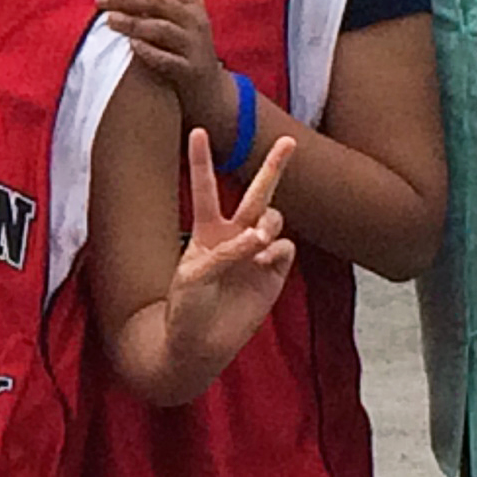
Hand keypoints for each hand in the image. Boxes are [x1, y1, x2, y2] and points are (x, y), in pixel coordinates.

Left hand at [96, 0, 232, 142]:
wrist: (206, 87)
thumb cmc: (178, 47)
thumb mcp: (173, 20)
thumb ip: (149, 4)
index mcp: (192, 2)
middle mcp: (197, 19)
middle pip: (157, 1)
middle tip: (99, 1)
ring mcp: (196, 45)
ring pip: (161, 28)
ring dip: (132, 22)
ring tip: (109, 21)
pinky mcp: (191, 69)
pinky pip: (167, 58)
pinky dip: (147, 50)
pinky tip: (131, 45)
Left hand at [161, 131, 295, 387]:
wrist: (200, 345)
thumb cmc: (186, 308)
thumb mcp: (195, 275)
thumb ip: (228, 251)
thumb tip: (263, 238)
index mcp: (207, 230)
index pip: (206, 188)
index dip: (203, 160)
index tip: (198, 130)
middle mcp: (234, 236)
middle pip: (257, 193)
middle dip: (274, 167)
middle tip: (290, 140)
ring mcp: (257, 253)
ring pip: (275, 218)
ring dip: (269, 222)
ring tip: (257, 241)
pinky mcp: (275, 273)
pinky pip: (285, 249)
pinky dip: (276, 251)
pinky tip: (265, 264)